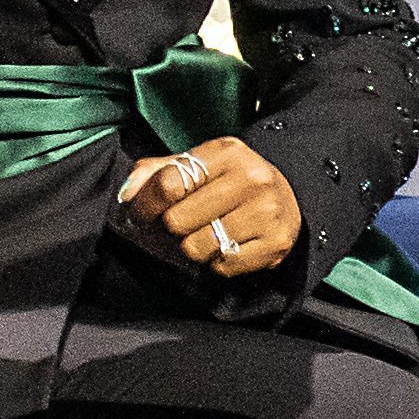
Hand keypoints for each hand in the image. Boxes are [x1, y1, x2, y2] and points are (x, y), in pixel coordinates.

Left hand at [118, 138, 301, 279]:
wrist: (292, 196)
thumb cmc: (233, 181)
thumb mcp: (200, 164)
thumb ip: (159, 171)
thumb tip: (127, 192)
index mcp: (227, 152)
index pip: (169, 183)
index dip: (145, 204)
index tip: (141, 214)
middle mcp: (251, 179)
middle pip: (178, 221)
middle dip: (171, 228)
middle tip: (177, 227)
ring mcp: (266, 212)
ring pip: (197, 248)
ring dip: (193, 248)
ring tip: (204, 236)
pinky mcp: (276, 243)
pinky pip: (222, 266)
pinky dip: (217, 262)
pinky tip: (226, 246)